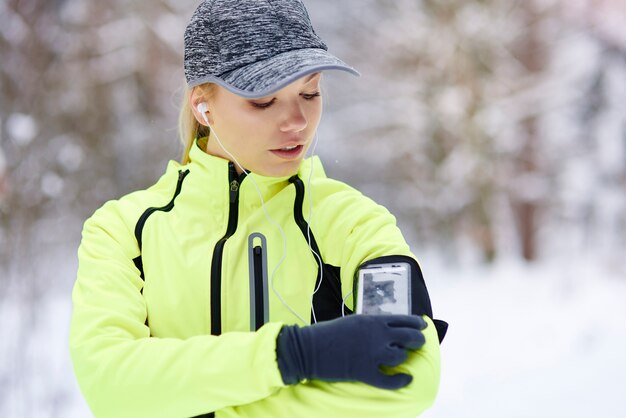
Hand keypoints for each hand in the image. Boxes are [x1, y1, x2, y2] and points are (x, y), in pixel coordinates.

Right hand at [276, 314, 426, 389]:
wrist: (310, 348)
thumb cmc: (328, 333)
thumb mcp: (352, 321)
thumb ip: (371, 324)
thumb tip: (386, 329)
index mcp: (372, 320)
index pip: (403, 319)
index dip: (417, 323)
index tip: (423, 325)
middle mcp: (376, 335)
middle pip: (408, 336)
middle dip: (417, 340)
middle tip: (419, 343)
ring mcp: (372, 354)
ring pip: (400, 356)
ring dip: (403, 357)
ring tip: (401, 358)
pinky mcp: (365, 371)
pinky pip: (389, 380)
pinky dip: (400, 381)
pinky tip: (405, 379)